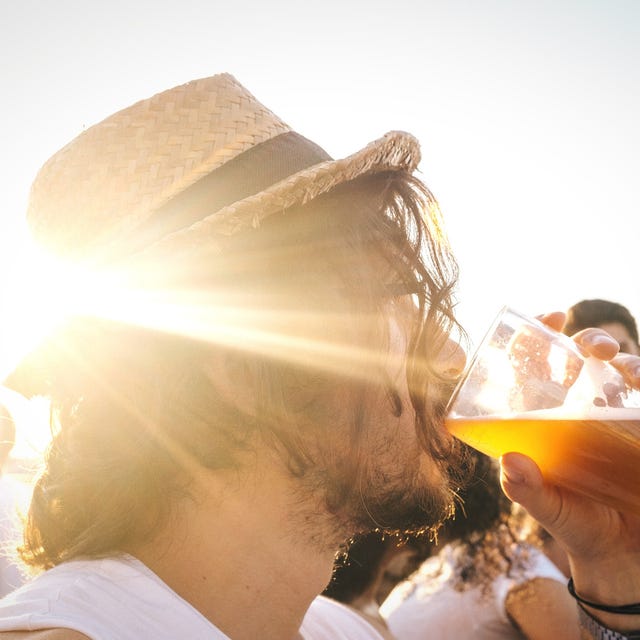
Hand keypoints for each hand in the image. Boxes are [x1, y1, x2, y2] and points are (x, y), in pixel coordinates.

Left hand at [501, 311, 639, 630]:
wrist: (622, 558)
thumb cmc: (577, 524)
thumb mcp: (549, 508)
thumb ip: (528, 490)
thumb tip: (510, 463)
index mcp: (552, 417)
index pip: (545, 365)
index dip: (545, 336)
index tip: (550, 316)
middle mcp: (588, 410)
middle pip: (591, 359)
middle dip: (594, 339)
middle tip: (592, 346)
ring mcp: (623, 421)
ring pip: (630, 373)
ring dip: (629, 361)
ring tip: (621, 367)